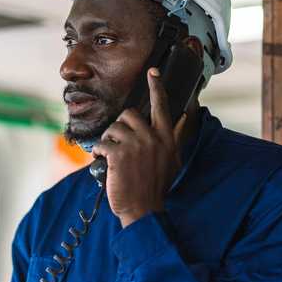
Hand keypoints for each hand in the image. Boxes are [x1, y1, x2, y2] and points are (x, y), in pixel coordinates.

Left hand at [92, 68, 187, 227]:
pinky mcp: (119, 155)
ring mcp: (136, 146)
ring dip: (108, 140)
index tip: (153, 71)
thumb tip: (183, 118)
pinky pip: (102, 143)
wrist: (144, 211)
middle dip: (120, 127)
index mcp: (167, 139)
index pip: (162, 106)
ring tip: (110, 156)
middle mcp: (153, 138)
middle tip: (118, 143)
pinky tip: (101, 161)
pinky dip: (98, 151)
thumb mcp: (172, 161)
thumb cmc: (155, 188)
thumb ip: (174, 139)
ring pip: (114, 128)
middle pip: (130, 114)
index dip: (156, 87)